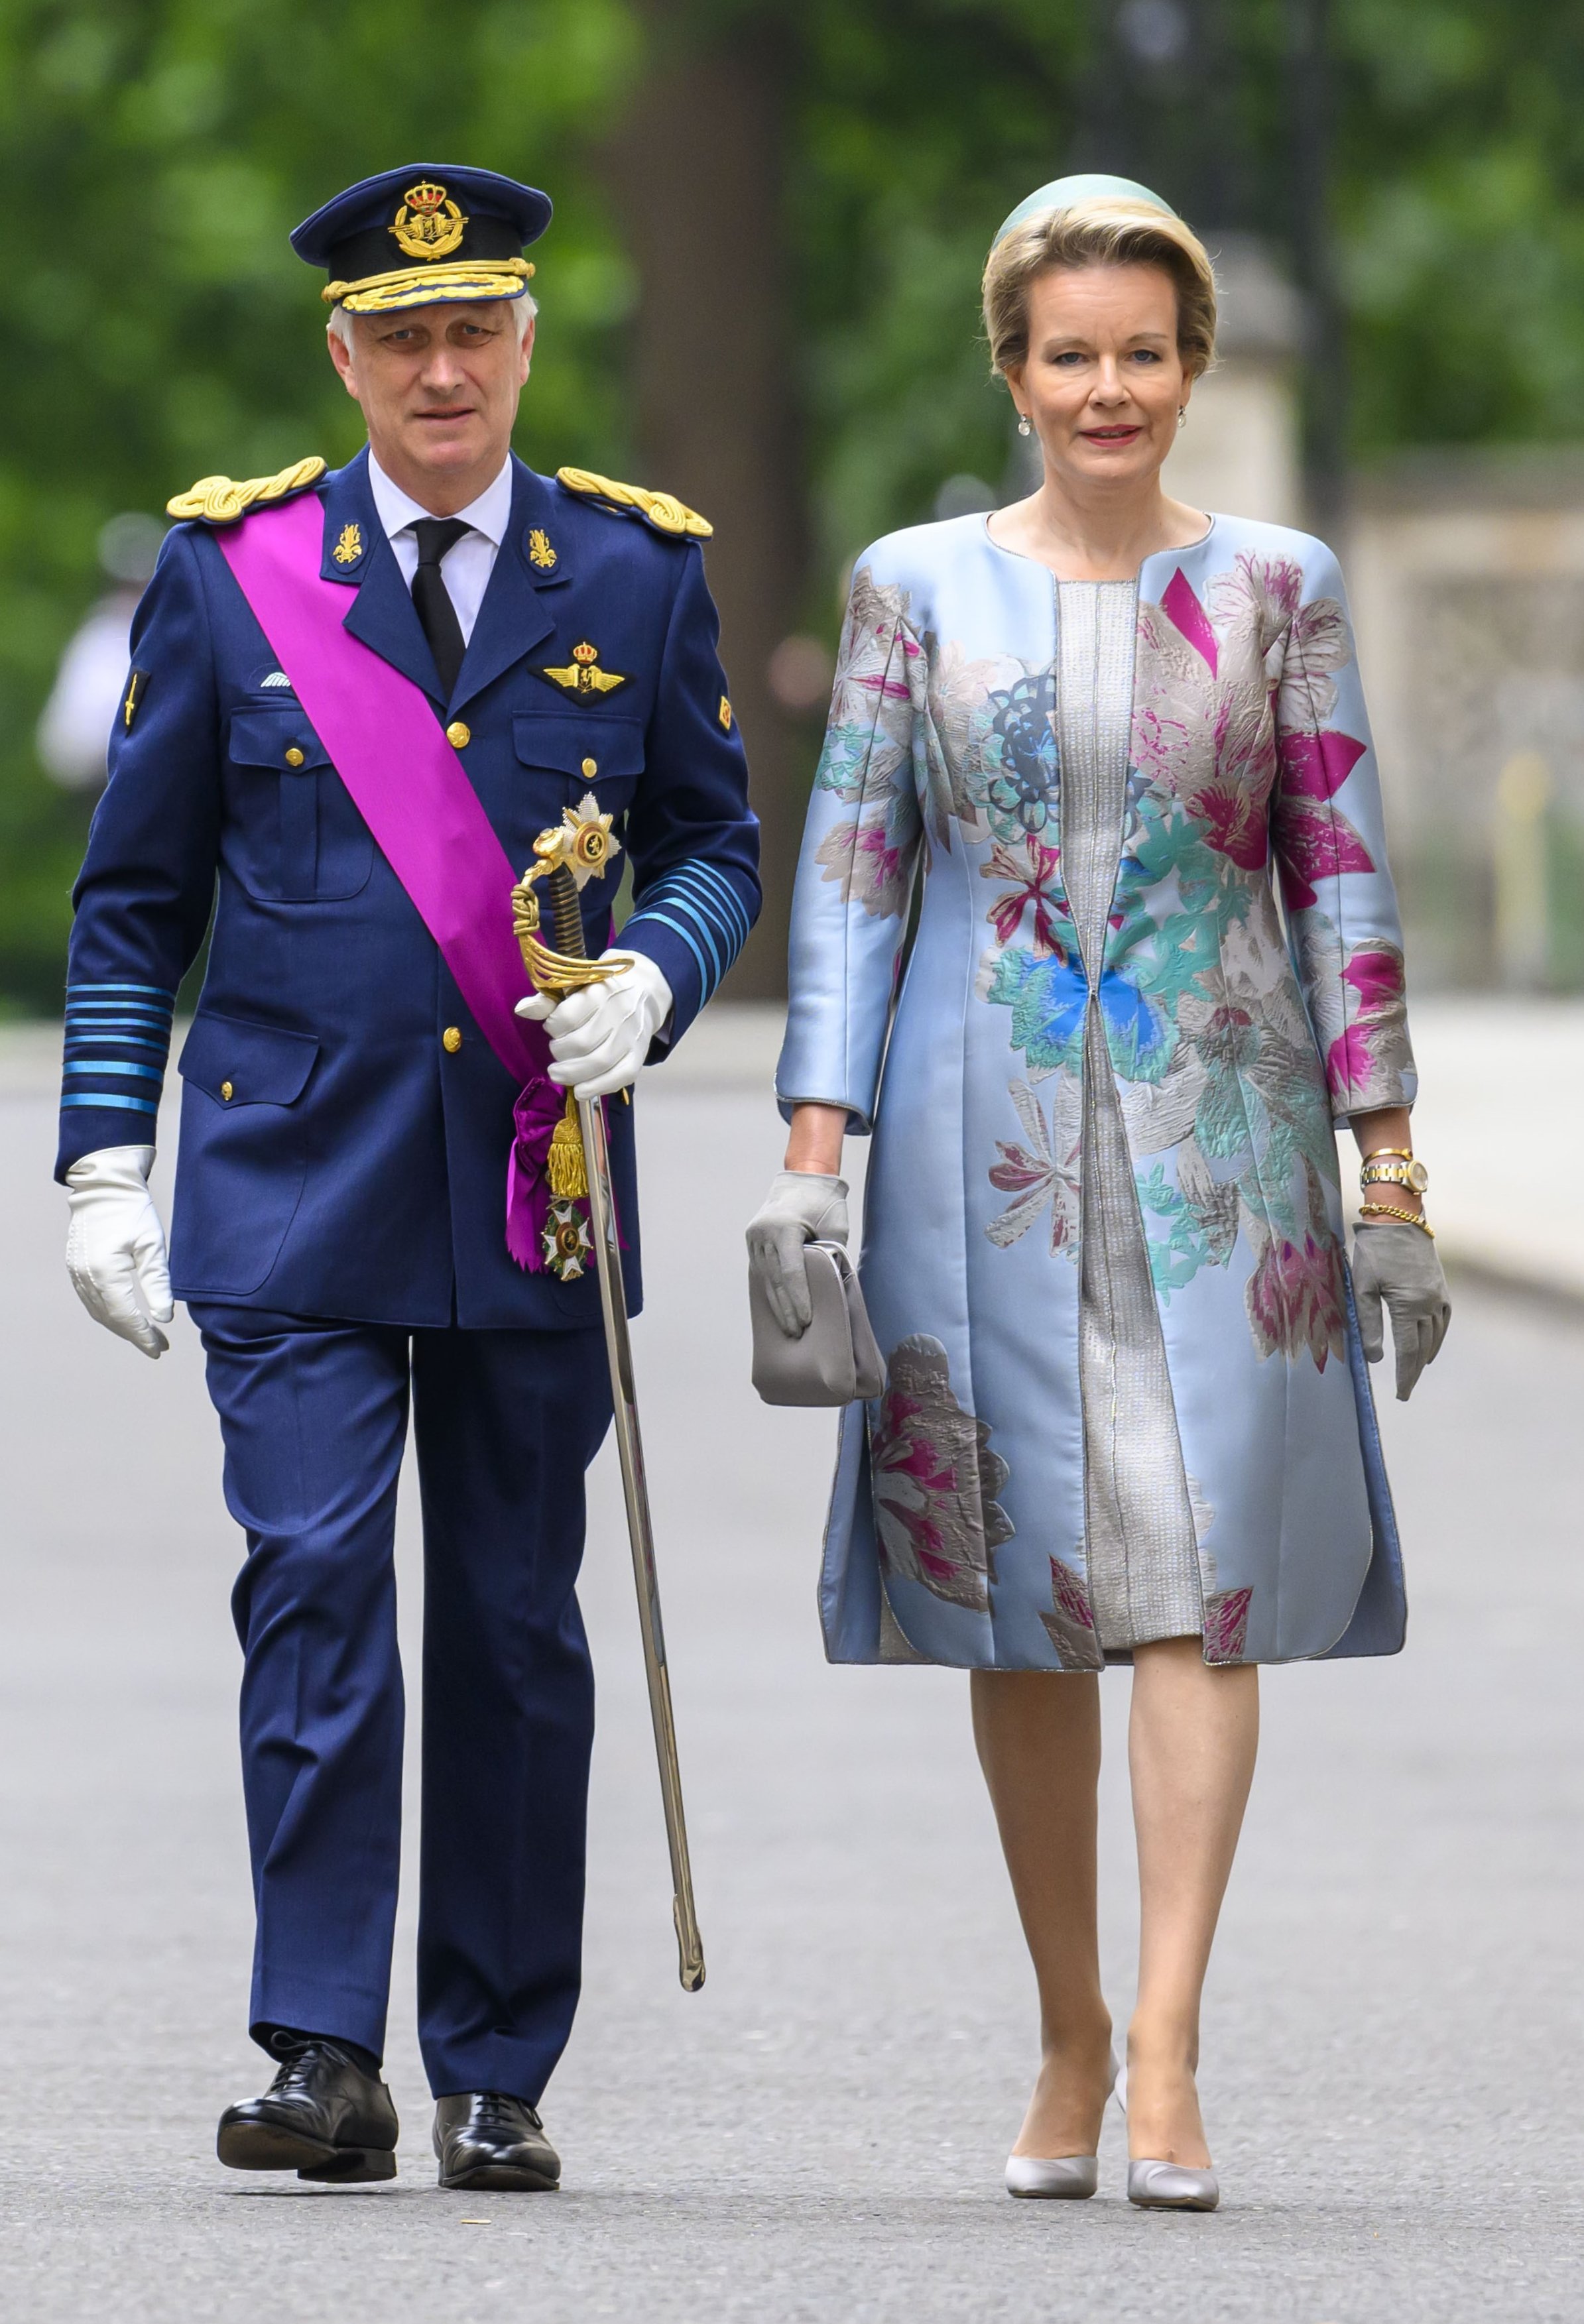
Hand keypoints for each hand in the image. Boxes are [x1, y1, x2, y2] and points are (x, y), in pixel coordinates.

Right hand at [64, 1144, 173, 1359]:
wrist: (104, 1187)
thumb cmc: (133, 1211)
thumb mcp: (153, 1245)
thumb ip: (158, 1282)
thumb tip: (164, 1317)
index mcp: (106, 1273)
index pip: (126, 1316)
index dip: (144, 1336)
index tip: (160, 1348)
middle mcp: (86, 1277)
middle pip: (111, 1318)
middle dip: (135, 1335)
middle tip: (158, 1347)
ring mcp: (76, 1273)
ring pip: (99, 1312)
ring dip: (121, 1327)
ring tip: (145, 1335)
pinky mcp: (75, 1267)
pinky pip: (90, 1299)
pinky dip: (108, 1313)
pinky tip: (124, 1316)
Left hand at [515, 951, 672, 1098]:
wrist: (643, 995)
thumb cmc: (599, 995)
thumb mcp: (574, 990)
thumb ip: (547, 1002)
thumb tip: (522, 1010)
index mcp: (598, 992)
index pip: (568, 1016)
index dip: (553, 1026)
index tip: (552, 1028)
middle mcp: (618, 1012)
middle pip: (582, 1043)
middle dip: (560, 1053)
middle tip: (556, 1053)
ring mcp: (631, 1035)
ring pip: (600, 1062)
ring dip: (573, 1074)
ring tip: (559, 1074)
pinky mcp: (639, 1055)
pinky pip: (621, 1076)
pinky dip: (598, 1087)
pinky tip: (581, 1091)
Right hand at [746, 1171, 848, 1337]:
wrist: (804, 1176)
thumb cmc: (825, 1202)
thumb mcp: (835, 1229)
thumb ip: (831, 1257)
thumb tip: (833, 1291)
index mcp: (784, 1228)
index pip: (791, 1272)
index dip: (798, 1299)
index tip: (806, 1320)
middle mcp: (764, 1233)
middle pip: (775, 1280)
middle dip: (786, 1309)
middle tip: (797, 1333)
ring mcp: (755, 1237)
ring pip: (765, 1279)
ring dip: (776, 1304)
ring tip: (787, 1328)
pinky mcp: (753, 1240)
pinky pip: (761, 1272)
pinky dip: (769, 1291)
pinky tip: (776, 1309)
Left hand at [1351, 1221, 1450, 1400]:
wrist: (1398, 1221)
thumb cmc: (1374, 1252)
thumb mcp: (1363, 1287)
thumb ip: (1368, 1324)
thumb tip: (1375, 1359)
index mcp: (1409, 1305)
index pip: (1407, 1350)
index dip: (1403, 1374)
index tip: (1400, 1394)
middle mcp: (1430, 1304)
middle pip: (1422, 1348)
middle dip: (1412, 1372)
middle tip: (1404, 1393)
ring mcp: (1439, 1296)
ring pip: (1435, 1337)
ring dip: (1424, 1358)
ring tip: (1413, 1374)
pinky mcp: (1442, 1289)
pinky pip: (1443, 1322)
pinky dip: (1436, 1339)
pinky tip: (1428, 1349)